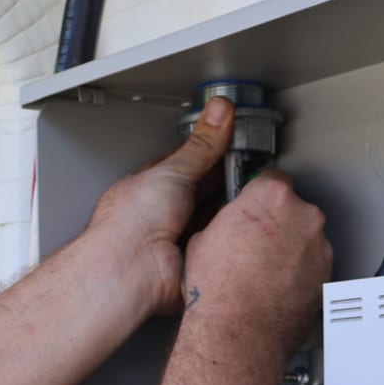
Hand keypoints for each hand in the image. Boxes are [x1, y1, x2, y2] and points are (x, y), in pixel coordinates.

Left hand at [83, 96, 235, 317]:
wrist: (130, 272)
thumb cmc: (130, 223)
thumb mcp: (172, 172)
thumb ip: (201, 145)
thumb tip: (218, 112)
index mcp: (151, 186)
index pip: (188, 163)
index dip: (212, 152)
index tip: (238, 143)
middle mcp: (163, 213)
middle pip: (204, 191)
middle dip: (226, 182)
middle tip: (253, 170)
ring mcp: (178, 238)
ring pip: (215, 217)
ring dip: (231, 209)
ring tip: (253, 196)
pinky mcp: (194, 260)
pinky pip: (221, 243)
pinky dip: (232, 234)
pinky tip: (244, 226)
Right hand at [179, 171, 331, 357]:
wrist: (238, 332)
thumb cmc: (220, 291)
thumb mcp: (203, 240)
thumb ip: (227, 221)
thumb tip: (230, 225)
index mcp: (270, 197)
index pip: (271, 178)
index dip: (257, 194)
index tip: (252, 204)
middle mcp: (302, 216)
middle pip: (292, 208)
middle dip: (276, 222)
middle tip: (251, 243)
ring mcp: (319, 247)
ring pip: (305, 238)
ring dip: (289, 248)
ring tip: (261, 270)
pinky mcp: (327, 275)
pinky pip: (313, 265)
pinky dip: (299, 272)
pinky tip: (274, 286)